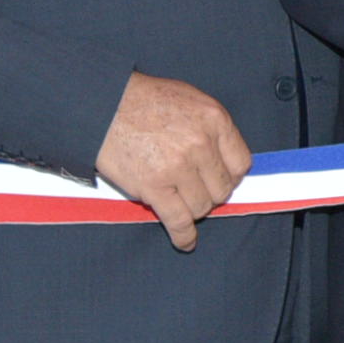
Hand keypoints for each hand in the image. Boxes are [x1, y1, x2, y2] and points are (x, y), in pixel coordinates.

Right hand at [96, 71, 251, 249]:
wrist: (102, 105)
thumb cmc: (144, 100)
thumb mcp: (190, 100)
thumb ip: (212, 128)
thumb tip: (224, 160)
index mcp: (214, 119)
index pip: (240, 164)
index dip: (230, 176)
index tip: (219, 180)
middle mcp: (201, 143)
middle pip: (222, 189)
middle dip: (210, 193)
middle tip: (194, 190)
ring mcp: (178, 166)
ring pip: (202, 207)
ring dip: (192, 209)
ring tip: (179, 202)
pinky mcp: (154, 186)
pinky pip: (179, 221)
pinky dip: (183, 236)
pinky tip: (185, 242)